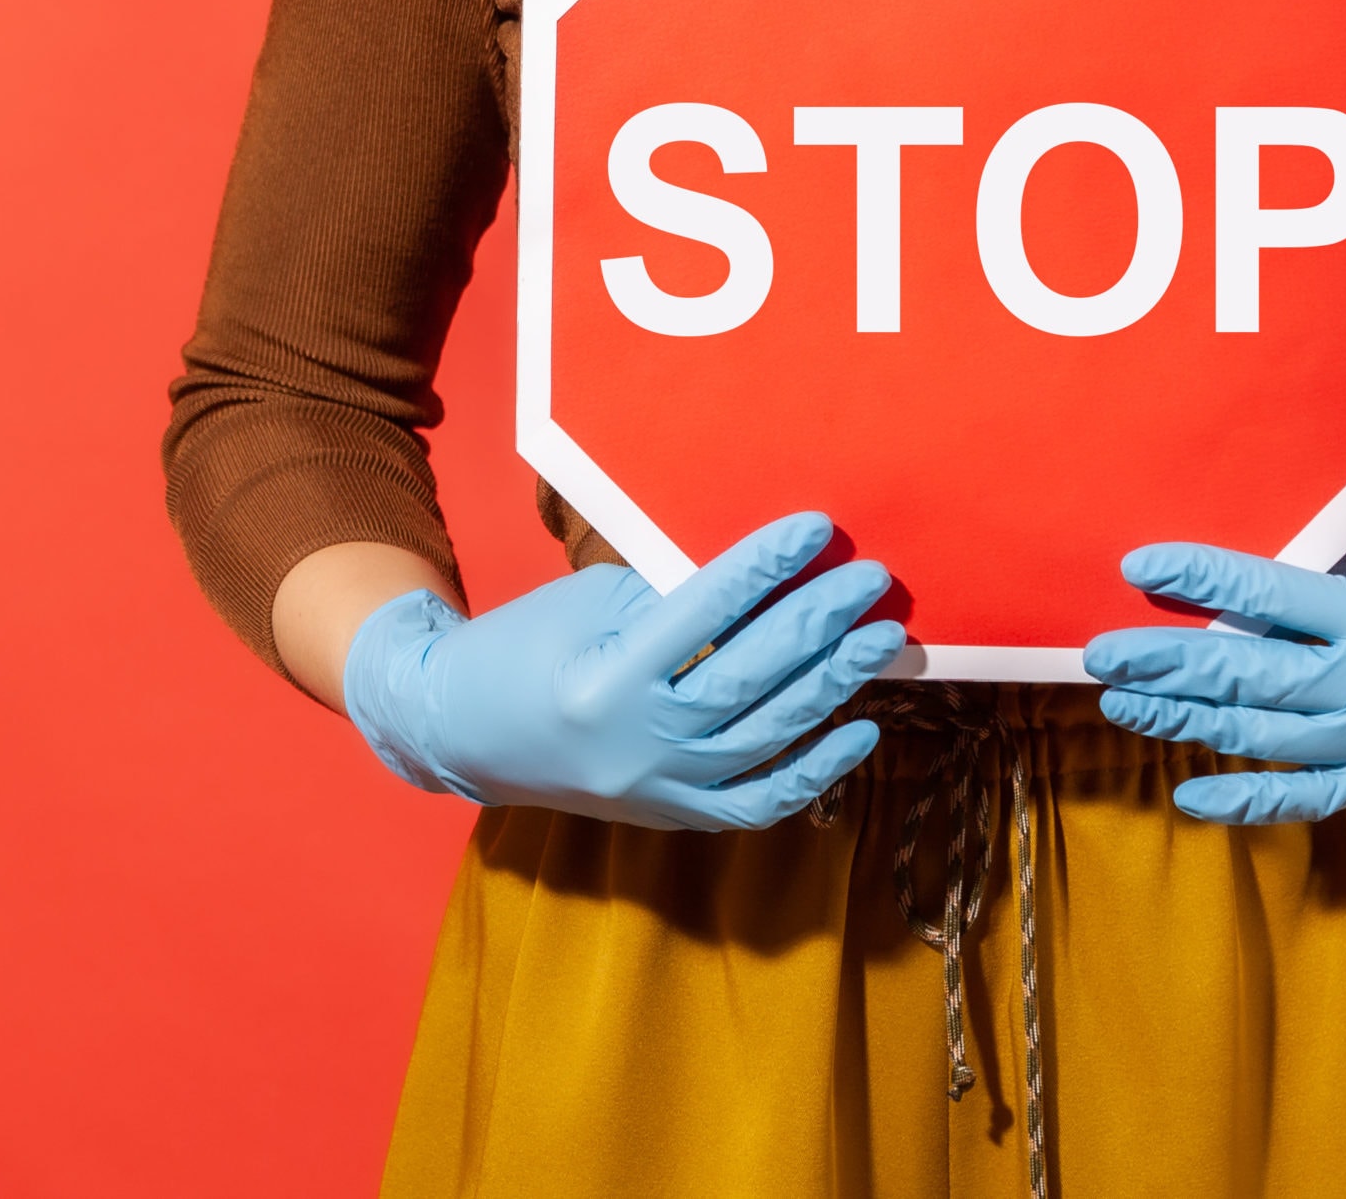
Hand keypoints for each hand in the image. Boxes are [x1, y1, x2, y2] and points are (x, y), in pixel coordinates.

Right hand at [340, 510, 902, 830]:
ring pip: (766, 738)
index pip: (702, 614)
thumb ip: (673, 599)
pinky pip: (759, 802)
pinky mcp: (673, 817)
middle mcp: (636, 742)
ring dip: (832, 685)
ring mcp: (659, 789)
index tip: (817, 528)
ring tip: (882, 637)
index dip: (763, 568)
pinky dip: (816, 770)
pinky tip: (862, 728)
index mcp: (605, 679)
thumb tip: (767, 581)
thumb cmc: (525, 646)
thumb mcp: (589, 604)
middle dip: (817, 624)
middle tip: (872, 580)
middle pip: (747, 678)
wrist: (464, 733)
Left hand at [1084, 521, 1345, 824]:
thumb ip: (1321, 574)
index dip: (1200, 577)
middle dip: (1170, 662)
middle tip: (1101, 654)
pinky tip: (1188, 792)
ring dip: (1188, 720)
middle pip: (1253, 674)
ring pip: (1266, 736)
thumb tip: (1223, 592)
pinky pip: (1308, 796)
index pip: (1270, 591)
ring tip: (1125, 702)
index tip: (1137, 566)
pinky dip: (1247, 799)